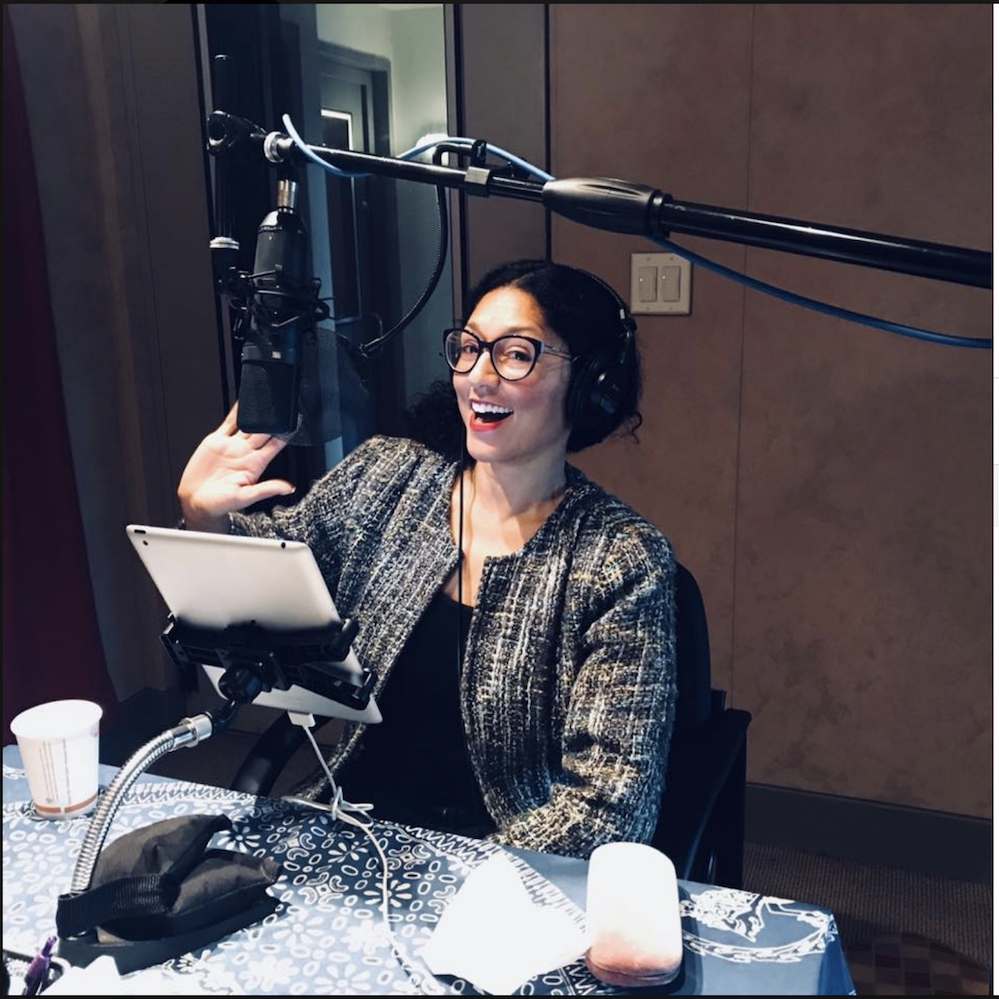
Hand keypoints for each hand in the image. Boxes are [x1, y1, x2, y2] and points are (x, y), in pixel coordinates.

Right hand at [177, 405, 295, 531]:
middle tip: (282, 403)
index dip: (286, 433)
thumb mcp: (245, 498)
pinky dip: (235, 412)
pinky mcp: (216, 442)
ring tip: (266, 397)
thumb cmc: (220, 504)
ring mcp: (232, 446)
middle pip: (264, 431)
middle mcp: (246, 453)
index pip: (275, 445)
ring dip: (256, 412)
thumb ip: (266, 490)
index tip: (295, 421)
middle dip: (274, 418)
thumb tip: (289, 488)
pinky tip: (242, 401)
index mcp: (255, 465)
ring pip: (248, 424)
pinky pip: (228, 423)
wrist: (196, 502)